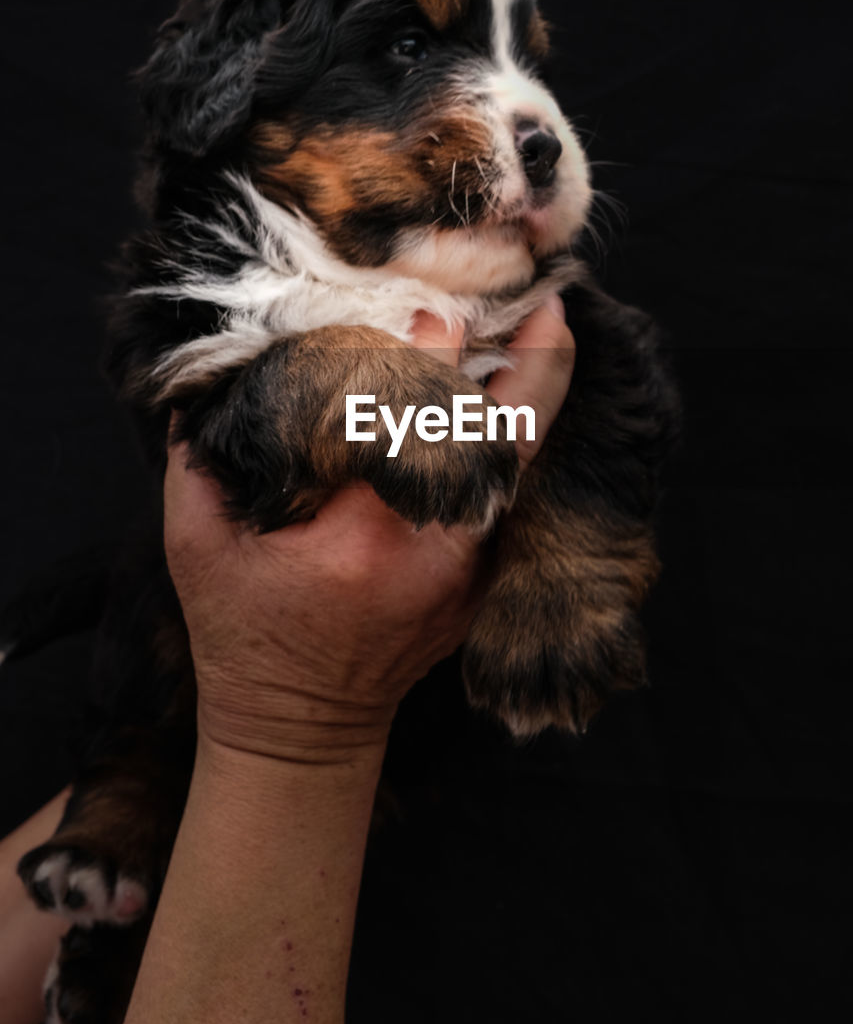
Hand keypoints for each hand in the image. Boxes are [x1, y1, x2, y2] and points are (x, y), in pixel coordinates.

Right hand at [163, 300, 574, 764]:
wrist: (304, 726)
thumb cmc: (246, 635)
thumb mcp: (197, 548)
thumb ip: (195, 458)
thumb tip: (202, 376)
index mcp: (364, 537)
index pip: (410, 422)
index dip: (430, 359)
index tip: (437, 309)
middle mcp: (439, 550)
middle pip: (504, 438)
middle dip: (531, 364)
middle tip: (548, 297)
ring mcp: (473, 569)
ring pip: (523, 460)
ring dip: (540, 389)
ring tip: (552, 322)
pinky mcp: (485, 577)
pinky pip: (513, 486)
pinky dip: (522, 430)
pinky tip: (527, 383)